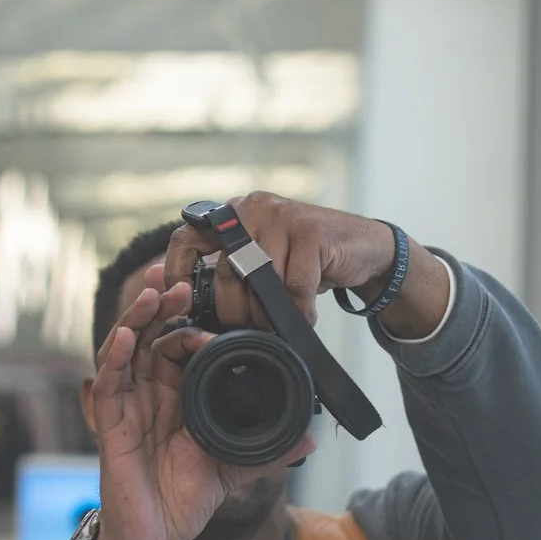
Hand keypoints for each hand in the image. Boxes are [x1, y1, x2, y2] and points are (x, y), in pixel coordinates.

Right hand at [89, 265, 316, 539]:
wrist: (157, 538)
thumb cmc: (186, 500)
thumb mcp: (234, 469)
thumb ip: (268, 452)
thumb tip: (309, 440)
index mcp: (178, 396)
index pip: (180, 345)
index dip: (194, 322)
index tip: (218, 307)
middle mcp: (150, 394)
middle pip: (151, 335)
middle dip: (163, 303)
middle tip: (180, 275)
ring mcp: (128, 405)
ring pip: (127, 347)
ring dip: (139, 316)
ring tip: (154, 288)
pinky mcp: (111, 424)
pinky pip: (109, 382)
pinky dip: (115, 354)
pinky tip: (127, 333)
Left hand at [159, 193, 449, 338]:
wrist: (364, 247)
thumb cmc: (308, 261)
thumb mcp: (265, 260)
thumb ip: (234, 272)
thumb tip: (191, 305)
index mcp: (234, 214)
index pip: (187, 236)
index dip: (176, 271)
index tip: (181, 303)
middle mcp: (253, 208)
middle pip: (228, 272)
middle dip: (235, 312)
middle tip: (248, 331)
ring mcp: (283, 216)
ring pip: (262, 282)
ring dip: (270, 314)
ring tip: (280, 325)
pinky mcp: (311, 232)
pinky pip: (295, 287)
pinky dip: (300, 311)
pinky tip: (306, 317)